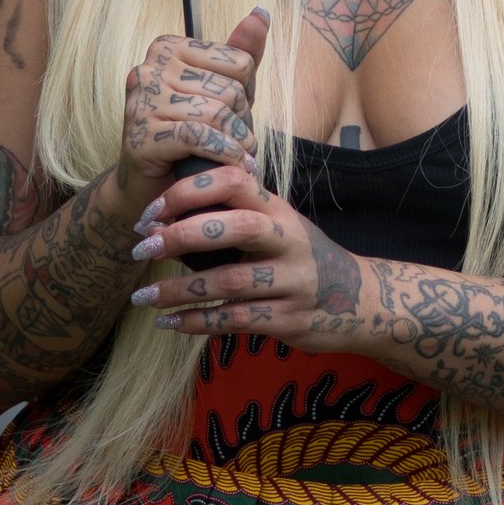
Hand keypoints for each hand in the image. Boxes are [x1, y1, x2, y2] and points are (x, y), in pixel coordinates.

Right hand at [113, 9, 269, 221]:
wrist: (151, 187)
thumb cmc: (190, 136)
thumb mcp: (220, 92)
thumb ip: (241, 53)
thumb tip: (261, 11)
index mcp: (167, 47)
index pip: (239, 62)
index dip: (247, 94)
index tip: (235, 115)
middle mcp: (149, 67)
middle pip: (230, 89)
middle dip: (243, 122)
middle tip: (237, 141)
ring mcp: (142, 100)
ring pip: (217, 114)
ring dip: (237, 143)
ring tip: (238, 156)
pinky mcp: (142, 134)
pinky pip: (200, 137)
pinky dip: (225, 154)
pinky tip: (232, 165)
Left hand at [128, 153, 363, 341]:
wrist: (361, 301)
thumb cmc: (302, 259)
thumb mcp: (280, 226)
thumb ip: (238, 213)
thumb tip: (169, 207)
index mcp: (279, 210)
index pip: (235, 181)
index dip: (189, 191)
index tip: (153, 211)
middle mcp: (289, 241)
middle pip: (235, 228)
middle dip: (181, 236)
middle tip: (142, 249)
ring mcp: (292, 282)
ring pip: (231, 282)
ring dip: (180, 290)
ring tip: (143, 297)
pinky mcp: (290, 319)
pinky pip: (236, 320)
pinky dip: (197, 322)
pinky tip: (168, 323)